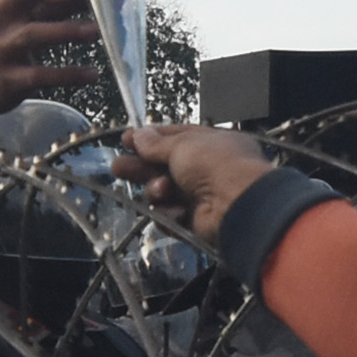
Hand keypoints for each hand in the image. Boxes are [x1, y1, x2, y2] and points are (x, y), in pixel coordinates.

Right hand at [0, 0, 100, 170]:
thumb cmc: (0, 39)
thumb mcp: (18, 14)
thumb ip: (57, 0)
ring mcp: (0, 46)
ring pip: (35, 34)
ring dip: (68, 30)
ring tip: (97, 31)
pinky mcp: (7, 78)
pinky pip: (40, 75)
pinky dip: (68, 74)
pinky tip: (92, 74)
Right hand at [116, 125, 278, 240]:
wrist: (237, 205)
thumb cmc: (217, 165)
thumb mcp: (183, 145)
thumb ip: (157, 143)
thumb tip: (139, 135)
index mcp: (210, 143)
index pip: (175, 138)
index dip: (150, 139)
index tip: (127, 139)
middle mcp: (207, 168)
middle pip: (164, 166)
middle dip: (140, 166)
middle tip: (118, 167)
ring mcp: (202, 195)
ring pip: (164, 192)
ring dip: (157, 191)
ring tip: (159, 189)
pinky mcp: (195, 221)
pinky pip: (170, 216)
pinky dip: (169, 213)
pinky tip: (174, 209)